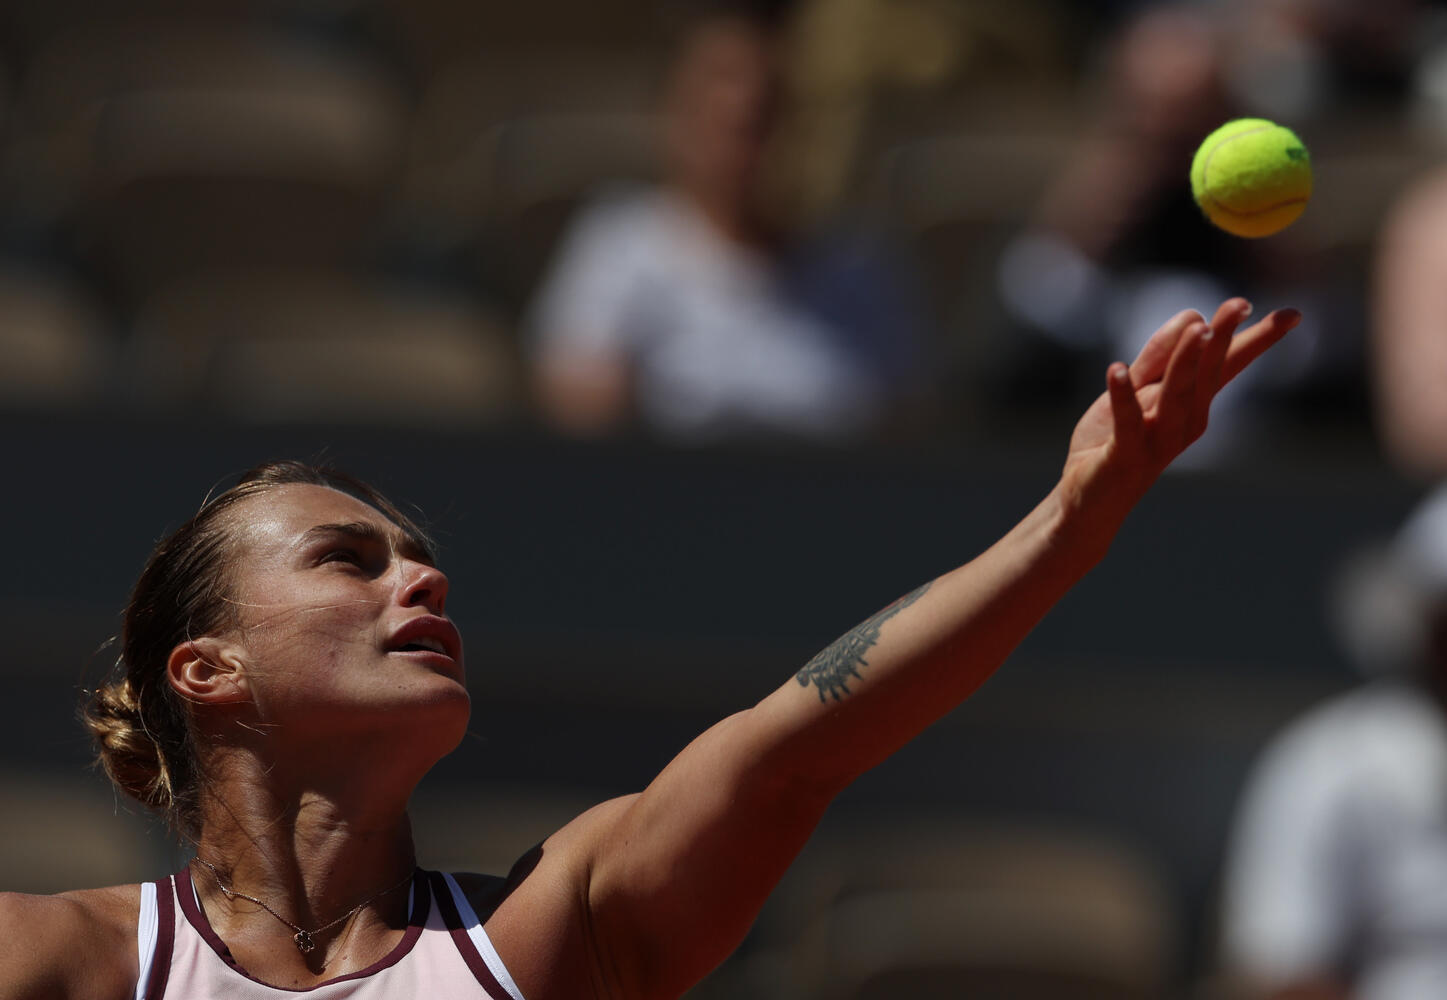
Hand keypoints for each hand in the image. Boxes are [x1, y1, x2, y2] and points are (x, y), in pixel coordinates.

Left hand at [1061, 298, 1299, 517]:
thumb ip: (1159, 356)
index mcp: (1193, 404)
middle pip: (1207, 375)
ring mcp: (1158, 442)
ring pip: (1176, 396)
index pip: (1229, 365)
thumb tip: (1194, 317)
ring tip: (1198, 329)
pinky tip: (1116, 369)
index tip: (1293, 314)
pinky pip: (1127, 422)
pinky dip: (1122, 397)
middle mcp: (1185, 423)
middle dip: (1223, 339)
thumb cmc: (1115, 441)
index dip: (1259, 340)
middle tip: (1238, 304)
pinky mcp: (1126, 456)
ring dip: (1185, 362)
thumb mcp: (1137, 390)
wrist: (1089, 500)